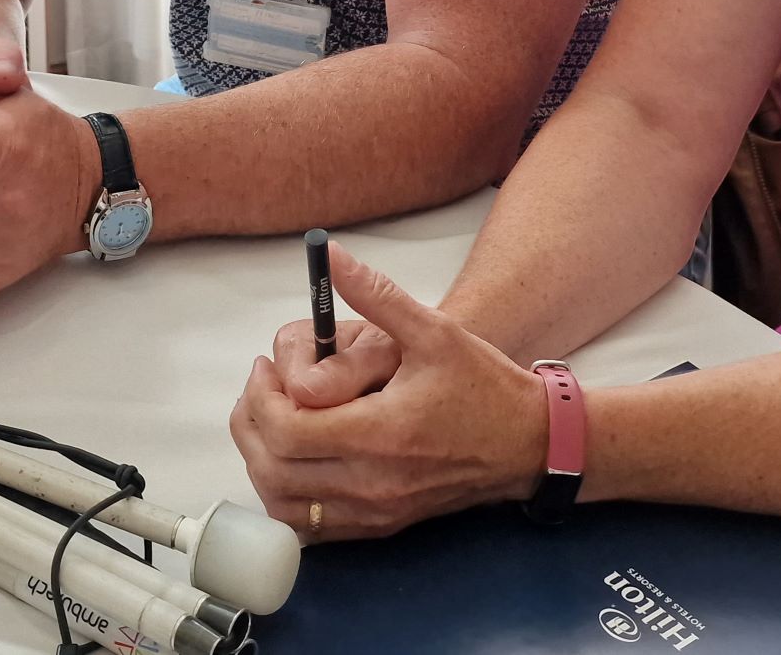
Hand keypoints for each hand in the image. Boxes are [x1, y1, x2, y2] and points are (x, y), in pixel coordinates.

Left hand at [229, 241, 547, 540]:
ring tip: (272, 419)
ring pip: (285, 504)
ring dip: (263, 462)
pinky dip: (288, 495)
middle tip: (260, 389)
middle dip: (252, 424)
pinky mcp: (381, 526)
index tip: (265, 368)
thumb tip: (330, 255)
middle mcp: (373, 483)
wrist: (528, 442)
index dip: (261, 398)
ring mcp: (375, 512)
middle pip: (274, 469)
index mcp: (381, 435)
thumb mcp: (433, 329)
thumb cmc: (484, 385)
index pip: (288, 431)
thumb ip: (376, 293)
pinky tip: (295, 457)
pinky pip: (313, 526)